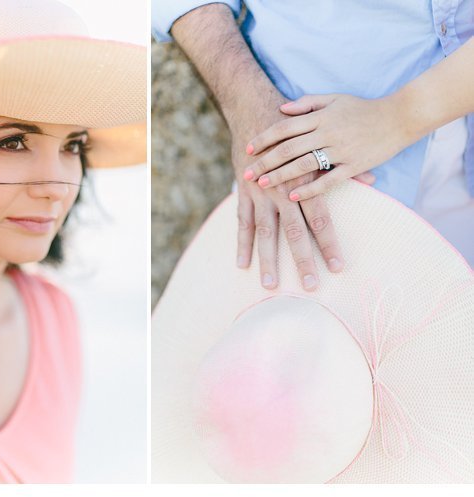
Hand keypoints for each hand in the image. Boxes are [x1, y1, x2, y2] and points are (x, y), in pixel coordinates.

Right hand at [232, 112, 345, 291]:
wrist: (256, 108)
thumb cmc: (296, 128)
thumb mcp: (323, 143)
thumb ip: (343, 167)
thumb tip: (372, 179)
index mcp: (305, 181)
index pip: (321, 220)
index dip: (329, 244)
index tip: (337, 267)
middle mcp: (282, 190)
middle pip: (294, 232)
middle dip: (302, 260)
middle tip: (310, 285)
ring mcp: (260, 192)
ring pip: (265, 232)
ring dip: (268, 259)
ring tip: (269, 285)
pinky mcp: (244, 191)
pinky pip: (242, 221)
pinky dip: (241, 243)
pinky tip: (241, 264)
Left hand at [242, 93, 408, 200]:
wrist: (400, 116)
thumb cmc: (363, 108)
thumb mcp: (334, 99)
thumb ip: (307, 104)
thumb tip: (281, 109)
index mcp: (320, 117)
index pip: (285, 127)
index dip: (265, 137)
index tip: (248, 147)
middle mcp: (327, 133)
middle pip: (289, 148)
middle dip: (265, 161)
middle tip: (247, 173)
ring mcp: (341, 150)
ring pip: (304, 164)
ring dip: (281, 176)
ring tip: (263, 185)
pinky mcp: (354, 165)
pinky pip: (329, 180)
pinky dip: (310, 189)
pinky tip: (293, 198)